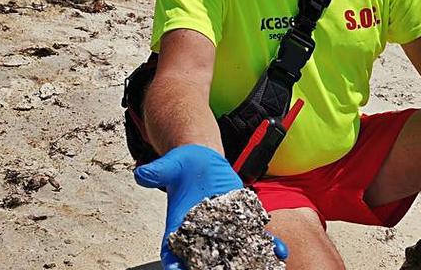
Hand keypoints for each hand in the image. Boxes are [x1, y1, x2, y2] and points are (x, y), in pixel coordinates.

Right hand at [134, 144, 287, 268]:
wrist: (203, 160)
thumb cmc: (183, 165)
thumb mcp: (170, 166)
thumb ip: (158, 172)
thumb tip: (141, 174)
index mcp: (178, 227)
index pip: (174, 252)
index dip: (176, 264)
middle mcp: (202, 235)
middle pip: (206, 259)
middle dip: (214, 269)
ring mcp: (224, 231)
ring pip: (235, 253)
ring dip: (248, 262)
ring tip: (261, 268)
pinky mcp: (242, 222)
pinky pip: (255, 237)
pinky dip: (267, 245)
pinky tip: (279, 250)